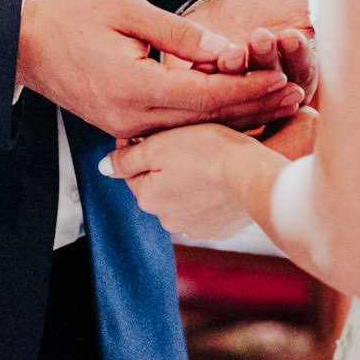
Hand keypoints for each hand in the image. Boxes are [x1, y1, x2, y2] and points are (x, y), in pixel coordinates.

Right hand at [16, 0, 301, 142]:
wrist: (24, 45)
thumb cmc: (73, 17)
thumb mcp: (126, 10)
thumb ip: (176, 33)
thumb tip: (224, 49)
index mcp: (133, 87)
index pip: (205, 94)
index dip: (247, 87)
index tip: (283, 78)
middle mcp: (132, 117)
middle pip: (206, 118)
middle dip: (253, 106)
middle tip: (297, 95)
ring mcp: (126, 127)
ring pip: (194, 126)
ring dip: (237, 114)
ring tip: (278, 101)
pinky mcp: (123, 126)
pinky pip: (175, 125)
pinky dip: (209, 116)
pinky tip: (238, 106)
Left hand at [102, 105, 318, 237]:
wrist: (254, 175)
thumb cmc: (208, 152)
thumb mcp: (160, 146)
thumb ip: (127, 159)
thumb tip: (104, 168)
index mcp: (147, 198)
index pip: (134, 169)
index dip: (144, 146)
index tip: (161, 130)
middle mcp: (166, 219)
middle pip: (158, 185)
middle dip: (166, 167)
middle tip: (186, 142)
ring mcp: (195, 227)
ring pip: (182, 197)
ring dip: (188, 182)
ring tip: (206, 158)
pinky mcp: (220, 229)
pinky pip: (207, 208)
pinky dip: (210, 195)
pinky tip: (221, 178)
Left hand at [192, 0, 317, 101]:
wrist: (228, 6)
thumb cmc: (274, 9)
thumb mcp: (303, 6)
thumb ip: (322, 16)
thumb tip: (352, 12)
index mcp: (302, 76)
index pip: (304, 74)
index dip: (299, 57)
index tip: (291, 35)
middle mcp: (274, 95)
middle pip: (274, 88)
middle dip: (268, 62)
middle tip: (262, 38)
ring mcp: (243, 97)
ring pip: (242, 92)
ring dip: (239, 72)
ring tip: (233, 51)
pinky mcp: (212, 94)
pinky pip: (211, 90)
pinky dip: (209, 75)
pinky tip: (210, 61)